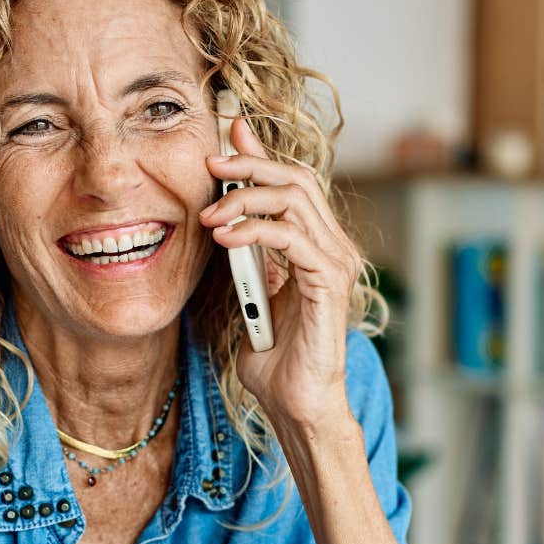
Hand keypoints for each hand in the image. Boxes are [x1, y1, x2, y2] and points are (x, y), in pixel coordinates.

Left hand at [201, 113, 361, 430]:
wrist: (296, 402)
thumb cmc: (275, 356)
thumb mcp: (253, 291)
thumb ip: (249, 255)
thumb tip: (226, 219)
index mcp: (318, 245)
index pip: (294, 182)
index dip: (261, 155)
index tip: (224, 142)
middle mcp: (334, 247)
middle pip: (296, 179)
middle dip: (249, 167)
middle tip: (210, 167)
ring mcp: (335, 263)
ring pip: (293, 200)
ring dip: (244, 199)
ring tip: (209, 216)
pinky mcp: (327, 284)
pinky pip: (291, 238)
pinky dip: (254, 231)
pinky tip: (224, 239)